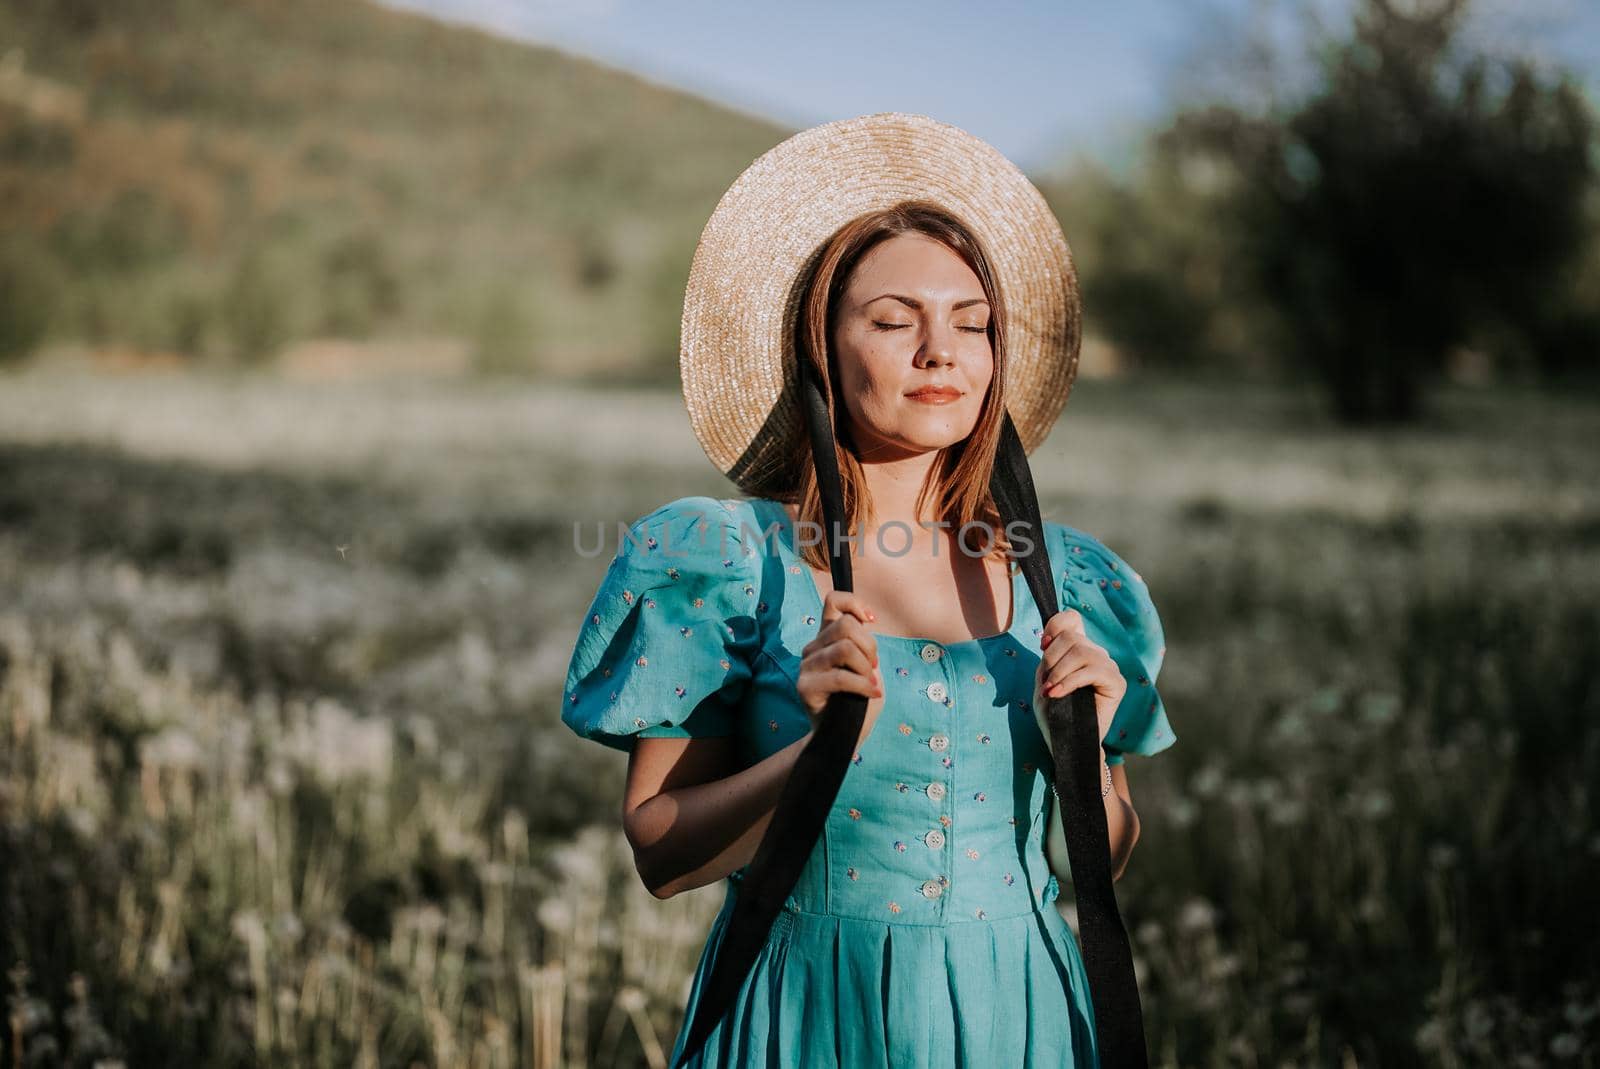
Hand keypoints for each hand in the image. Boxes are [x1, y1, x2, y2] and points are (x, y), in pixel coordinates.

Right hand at [797, 589, 883, 751]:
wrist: (844, 735)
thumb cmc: (858, 700)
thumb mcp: (866, 665)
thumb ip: (862, 642)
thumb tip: (866, 621)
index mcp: (826, 637)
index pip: (833, 601)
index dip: (855, 604)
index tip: (871, 622)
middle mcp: (813, 647)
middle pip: (846, 626)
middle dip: (869, 646)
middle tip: (873, 668)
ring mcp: (806, 666)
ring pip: (845, 648)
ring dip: (866, 668)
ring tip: (870, 683)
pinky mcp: (805, 687)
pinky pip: (841, 676)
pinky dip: (863, 685)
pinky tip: (872, 693)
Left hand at [1034, 608, 1125, 757]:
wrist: (1064, 741)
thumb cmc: (1053, 712)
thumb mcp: (1044, 678)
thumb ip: (1049, 656)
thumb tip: (1050, 638)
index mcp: (1080, 649)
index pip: (1072, 620)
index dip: (1055, 625)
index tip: (1043, 645)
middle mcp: (1097, 654)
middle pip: (1072, 637)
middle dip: (1052, 658)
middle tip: (1047, 682)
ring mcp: (1109, 667)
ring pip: (1082, 651)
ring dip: (1059, 672)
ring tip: (1052, 691)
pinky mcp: (1116, 683)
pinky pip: (1091, 670)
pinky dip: (1070, 681)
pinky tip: (1058, 694)